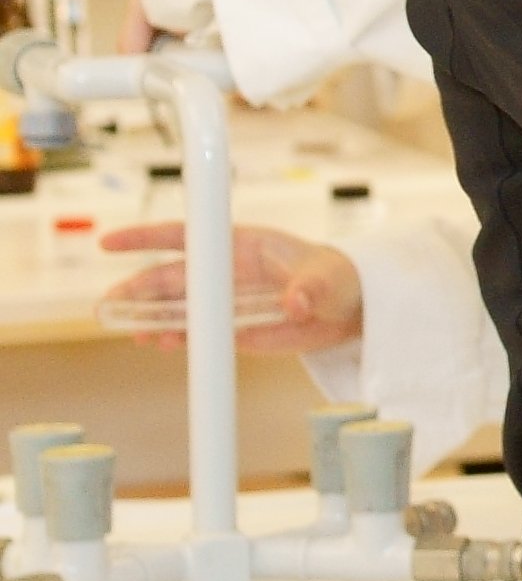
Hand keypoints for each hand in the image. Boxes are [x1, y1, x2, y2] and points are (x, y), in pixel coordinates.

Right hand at [103, 222, 365, 356]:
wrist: (351, 309)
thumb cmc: (338, 278)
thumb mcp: (328, 280)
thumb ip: (309, 290)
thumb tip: (296, 303)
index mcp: (242, 245)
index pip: (186, 236)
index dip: (145, 238)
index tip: (110, 242)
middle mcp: (226, 271)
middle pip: (170, 277)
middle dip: (137, 290)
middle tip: (110, 306)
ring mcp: (226, 300)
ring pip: (176, 307)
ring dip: (149, 318)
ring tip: (131, 332)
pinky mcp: (232, 328)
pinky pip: (195, 332)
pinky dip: (176, 337)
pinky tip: (160, 343)